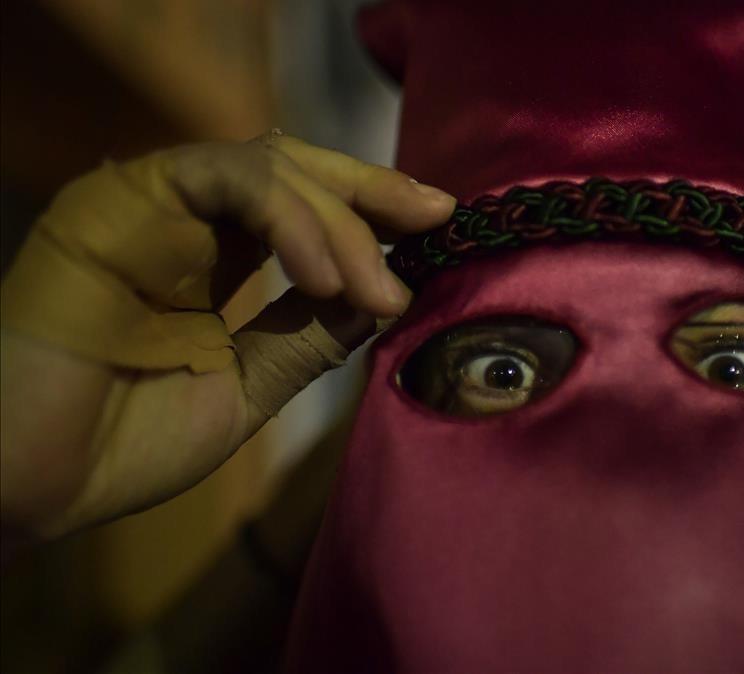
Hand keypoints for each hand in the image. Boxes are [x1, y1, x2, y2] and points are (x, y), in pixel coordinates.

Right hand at [0, 134, 455, 540]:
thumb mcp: (248, 388)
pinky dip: (286, 216)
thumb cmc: (120, 445)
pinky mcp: (118, 201)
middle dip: (370, 192)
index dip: (371, 211)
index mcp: (211, 262)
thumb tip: (384, 296)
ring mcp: (149, 206)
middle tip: (434, 219)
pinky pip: (220, 179)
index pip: (304, 210)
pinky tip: (324, 273)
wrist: (30, 483)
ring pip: (265, 167)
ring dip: (336, 222)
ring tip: (374, 287)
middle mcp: (183, 224)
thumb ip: (307, 338)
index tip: (438, 224)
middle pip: (293, 170)